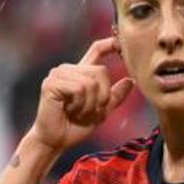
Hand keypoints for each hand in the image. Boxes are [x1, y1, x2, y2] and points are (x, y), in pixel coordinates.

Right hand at [29, 37, 133, 153]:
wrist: (56, 141)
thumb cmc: (75, 126)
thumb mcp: (102, 111)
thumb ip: (115, 96)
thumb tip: (131, 81)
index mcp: (81, 73)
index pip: (96, 50)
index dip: (110, 43)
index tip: (121, 42)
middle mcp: (69, 69)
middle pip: (101, 71)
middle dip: (102, 96)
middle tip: (89, 111)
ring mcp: (59, 74)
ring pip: (91, 82)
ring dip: (90, 104)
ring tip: (77, 112)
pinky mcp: (52, 83)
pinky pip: (79, 89)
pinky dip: (80, 105)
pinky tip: (69, 110)